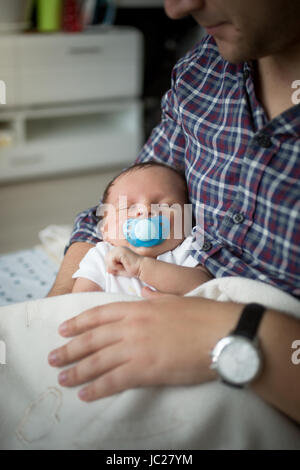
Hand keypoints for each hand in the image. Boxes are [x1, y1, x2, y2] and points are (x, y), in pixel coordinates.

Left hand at [48, 296, 240, 401]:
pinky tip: (85, 395)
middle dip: (70, 349)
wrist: (222, 332)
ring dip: (77, 371)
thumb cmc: (202, 315)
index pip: (99, 314)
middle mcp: (131, 326)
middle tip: (53, 357)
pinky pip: (114, 381)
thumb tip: (144, 295)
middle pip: (92, 338)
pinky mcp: (146, 370)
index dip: (78, 322)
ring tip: (62, 378)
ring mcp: (136, 348)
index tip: (63, 329)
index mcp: (138, 307)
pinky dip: (98, 388)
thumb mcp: (173, 300)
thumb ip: (154, 300)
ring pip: (98, 360)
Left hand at [105, 246, 142, 277]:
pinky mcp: (121, 251)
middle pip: (106, 258)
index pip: (107, 259)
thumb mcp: (120, 270)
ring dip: (115, 266)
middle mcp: (118, 248)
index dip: (112, 266)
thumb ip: (113, 269)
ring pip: (108, 259)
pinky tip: (124, 265)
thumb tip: (107, 269)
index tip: (122, 267)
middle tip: (123, 267)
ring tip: (124, 266)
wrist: (141, 268)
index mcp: (118, 251)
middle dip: (112, 266)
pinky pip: (112, 261)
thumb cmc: (133, 269)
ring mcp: (119, 249)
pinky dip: (117, 266)